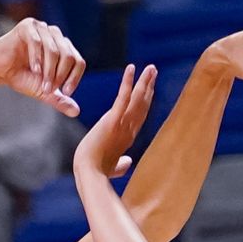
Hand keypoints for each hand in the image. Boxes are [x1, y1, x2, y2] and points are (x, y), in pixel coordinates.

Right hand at [0, 18, 84, 115]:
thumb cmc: (22, 77)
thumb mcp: (43, 91)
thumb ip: (59, 99)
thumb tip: (76, 112)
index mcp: (63, 47)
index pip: (78, 61)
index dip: (74, 78)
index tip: (66, 92)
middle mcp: (55, 35)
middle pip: (68, 56)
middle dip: (59, 76)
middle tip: (48, 90)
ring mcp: (42, 28)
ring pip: (54, 50)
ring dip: (49, 70)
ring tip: (41, 83)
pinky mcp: (28, 26)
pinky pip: (37, 42)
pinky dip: (37, 59)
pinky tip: (34, 70)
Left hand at [74, 62, 156, 181]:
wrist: (89, 174)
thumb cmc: (97, 172)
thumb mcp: (112, 167)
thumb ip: (122, 164)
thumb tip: (128, 163)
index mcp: (128, 138)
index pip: (140, 115)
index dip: (146, 100)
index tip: (150, 88)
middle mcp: (129, 129)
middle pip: (143, 104)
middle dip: (149, 87)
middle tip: (153, 71)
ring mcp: (123, 124)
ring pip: (137, 99)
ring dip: (145, 82)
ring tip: (150, 67)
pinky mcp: (112, 120)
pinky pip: (123, 97)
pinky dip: (128, 82)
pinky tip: (131, 68)